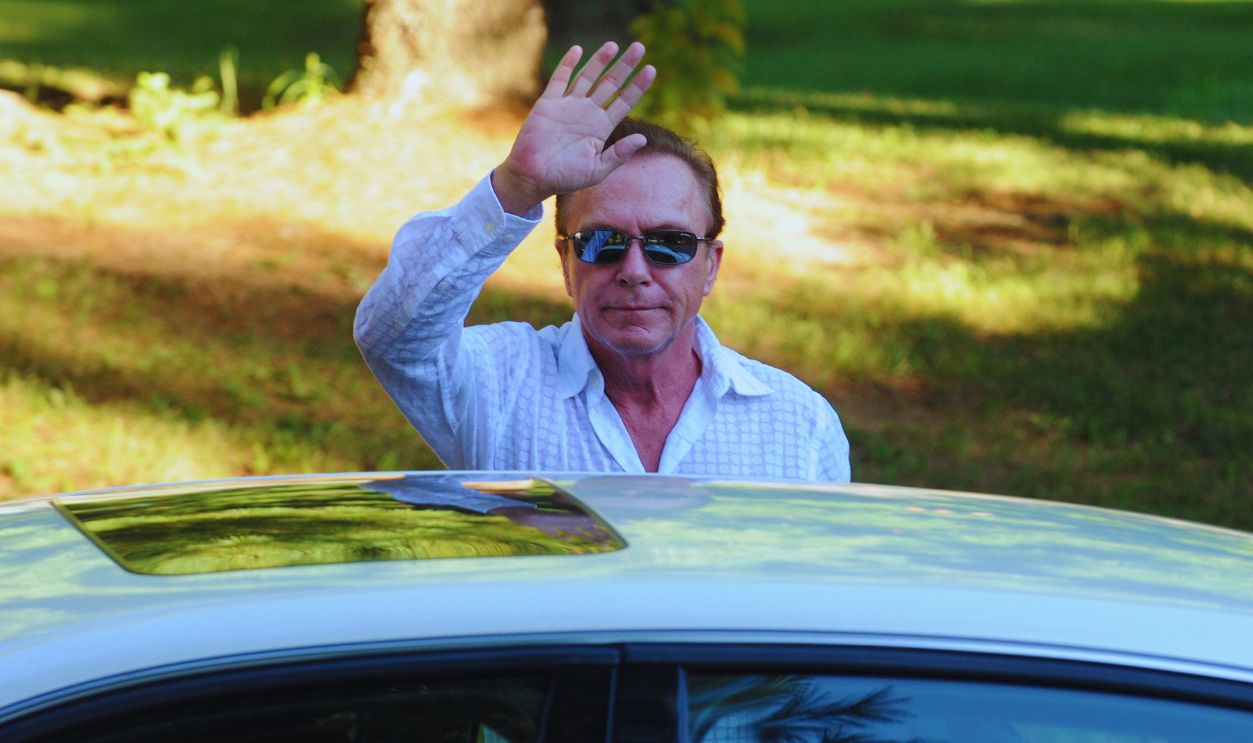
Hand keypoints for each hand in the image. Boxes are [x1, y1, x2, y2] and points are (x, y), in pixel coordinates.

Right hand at [493, 41, 655, 215]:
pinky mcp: (549, 103)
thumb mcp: (597, 169)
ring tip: (614, 45)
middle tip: (640, 47)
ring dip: (600, 60)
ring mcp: (568, 105)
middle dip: (625, 66)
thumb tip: (642, 139)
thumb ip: (619, 154)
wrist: (533, 177)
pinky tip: (578, 50)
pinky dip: (568, 64)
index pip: (624, 102)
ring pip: (588, 76)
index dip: (637, 86)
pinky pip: (560, 79)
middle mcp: (587, 113)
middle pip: (610, 84)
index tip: (651, 70)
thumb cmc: (565, 178)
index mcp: (601, 128)